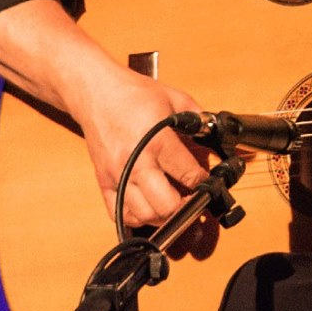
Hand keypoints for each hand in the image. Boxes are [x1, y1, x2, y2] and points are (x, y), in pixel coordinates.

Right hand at [68, 65, 218, 258]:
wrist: (96, 92)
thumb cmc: (133, 95)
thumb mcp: (175, 99)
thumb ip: (199, 118)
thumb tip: (215, 134)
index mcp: (157, 141)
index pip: (188, 174)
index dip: (204, 182)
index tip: (209, 182)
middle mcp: (136, 162)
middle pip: (165, 205)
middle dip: (185, 207)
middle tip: (193, 199)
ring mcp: (117, 175)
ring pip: (143, 215)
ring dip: (163, 216)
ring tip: (174, 204)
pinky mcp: (103, 181)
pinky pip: (119, 214)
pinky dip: (138, 218)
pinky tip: (149, 207)